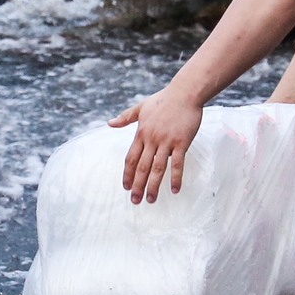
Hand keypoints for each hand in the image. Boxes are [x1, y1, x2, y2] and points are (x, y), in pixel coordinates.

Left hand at [112, 87, 203, 203]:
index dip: (128, 174)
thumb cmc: (164, 99)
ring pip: (158, 168)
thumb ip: (125, 117)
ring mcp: (167, 142)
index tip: (126, 188)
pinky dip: (176, 178)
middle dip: (138, 186)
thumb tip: (109, 123)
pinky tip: (174, 190)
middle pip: (142, 167)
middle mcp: (152, 139)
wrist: (185, 93)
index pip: (131, 158)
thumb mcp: (141, 107)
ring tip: (151, 200)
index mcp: (141, 133)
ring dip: (154, 186)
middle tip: (135, 201)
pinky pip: (178, 164)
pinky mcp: (181, 142)